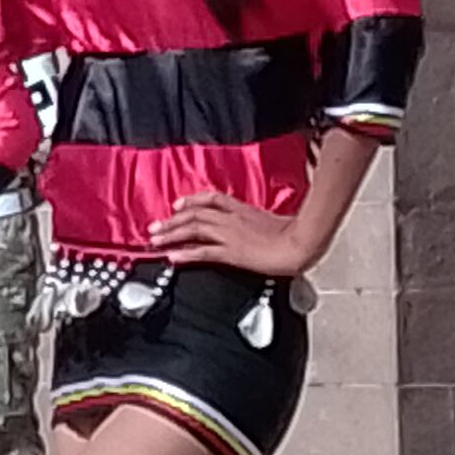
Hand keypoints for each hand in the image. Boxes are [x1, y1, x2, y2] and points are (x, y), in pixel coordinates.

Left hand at [151, 190, 328, 280]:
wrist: (301, 243)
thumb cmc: (295, 233)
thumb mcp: (275, 221)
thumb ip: (260, 221)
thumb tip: (255, 226)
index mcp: (243, 209)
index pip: (212, 198)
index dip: (192, 200)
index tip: (177, 205)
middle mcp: (232, 219)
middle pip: (195, 214)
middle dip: (172, 220)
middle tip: (153, 227)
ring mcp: (230, 235)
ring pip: (194, 230)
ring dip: (171, 234)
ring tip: (154, 240)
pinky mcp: (232, 253)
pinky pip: (203, 251)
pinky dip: (186, 253)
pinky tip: (172, 256)